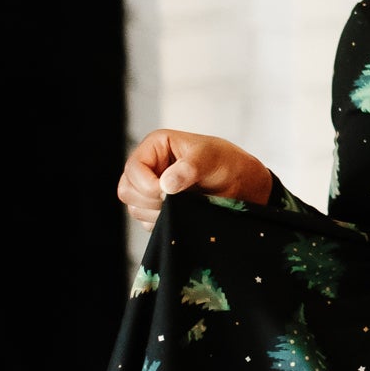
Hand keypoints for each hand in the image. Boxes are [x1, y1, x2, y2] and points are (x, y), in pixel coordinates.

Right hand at [117, 129, 271, 230]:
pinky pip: (148, 222)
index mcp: (155, 147)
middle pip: (127, 191)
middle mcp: (148, 168)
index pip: (132, 168)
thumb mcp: (211, 157)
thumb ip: (189, 168)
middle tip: (176, 200)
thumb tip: (166, 185)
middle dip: (150, 200)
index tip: (169, 192)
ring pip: (135, 209)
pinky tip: (184, 213)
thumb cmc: (226, 162)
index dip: (146, 184)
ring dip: (158, 213)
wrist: (242, 184)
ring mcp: (151, 190)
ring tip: (185, 204)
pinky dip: (164, 222)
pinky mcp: (158, 208)